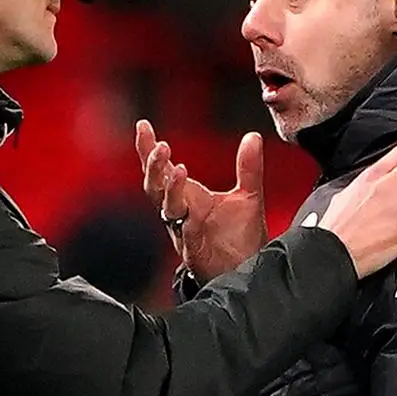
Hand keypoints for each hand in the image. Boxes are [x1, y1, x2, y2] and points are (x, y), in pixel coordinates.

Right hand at [136, 119, 266, 281]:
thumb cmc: (239, 236)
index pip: (161, 169)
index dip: (148, 149)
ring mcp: (185, 232)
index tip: (143, 125)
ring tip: (178, 169)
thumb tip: (253, 136)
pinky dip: (188, 224)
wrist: (246, 270)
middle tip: (160, 147)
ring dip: (170, 189)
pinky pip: (187, 236)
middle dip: (154, 166)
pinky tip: (192, 213)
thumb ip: (248, 167)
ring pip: (168, 209)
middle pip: (154, 186)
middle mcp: (180, 212)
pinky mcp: (195, 253)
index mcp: (187, 196)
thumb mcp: (248, 195)